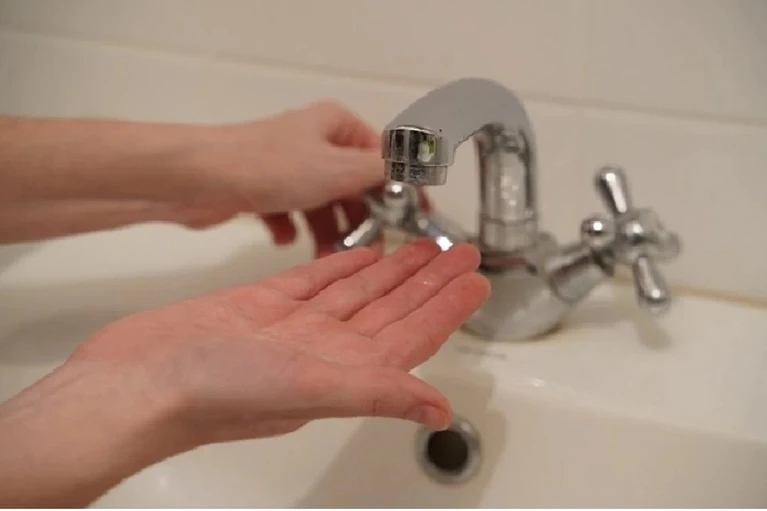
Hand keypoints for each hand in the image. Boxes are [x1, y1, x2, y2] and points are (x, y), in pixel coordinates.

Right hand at [0, 239, 486, 506]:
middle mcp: (324, 350)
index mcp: (343, 371)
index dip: (447, 307)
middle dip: (428, 279)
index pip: (412, 334)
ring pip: (357, 292)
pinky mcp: (261, 306)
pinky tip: (362, 253)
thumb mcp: (310, 387)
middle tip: (461, 252)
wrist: (140, 380)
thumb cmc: (214, 393)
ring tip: (422, 245)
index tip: (476, 280)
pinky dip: (342, 266)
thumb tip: (438, 409)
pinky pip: (315, 282)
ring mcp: (293, 328)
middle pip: (392, 308)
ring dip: (392, 269)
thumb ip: (378, 392)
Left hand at [194, 100, 428, 256]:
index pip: (382, 158)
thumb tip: (418, 167)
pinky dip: (291, 229)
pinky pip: (291, 214)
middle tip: (369, 249)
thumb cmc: (266, 165)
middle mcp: (313, 143)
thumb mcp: (338, 169)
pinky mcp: (264, 190)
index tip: (414, 219)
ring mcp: (287, 167)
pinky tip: (283, 238)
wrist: (198, 177)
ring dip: (326, 232)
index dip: (401, 190)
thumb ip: (383, 171)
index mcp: (335, 127)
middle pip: (352, 186)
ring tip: (325, 255)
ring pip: (322, 205)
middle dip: (359, 219)